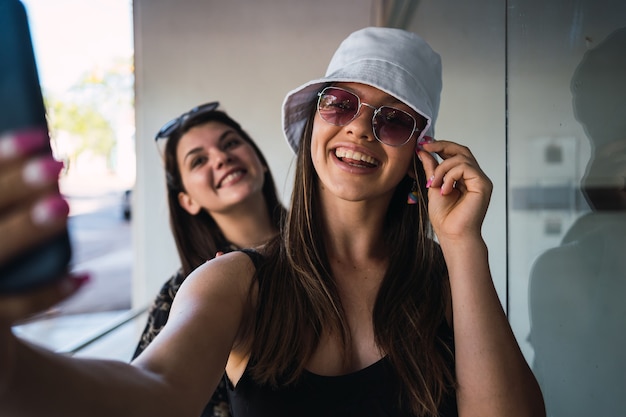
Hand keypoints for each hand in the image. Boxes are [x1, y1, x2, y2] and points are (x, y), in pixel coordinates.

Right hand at [0, 128, 84, 321]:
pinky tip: (82, 277)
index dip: (1, 155)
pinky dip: (49, 293)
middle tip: (56, 163)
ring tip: (63, 205)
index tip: (38, 135)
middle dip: (14, 186)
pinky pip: (15, 307)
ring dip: (27, 229)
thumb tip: (44, 159)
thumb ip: (10, 200)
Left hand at [417, 138, 492, 241]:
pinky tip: (444, 190)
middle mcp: (475, 177)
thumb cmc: (445, 218)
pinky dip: (450, 176)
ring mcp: (480, 180)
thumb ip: (431, 169)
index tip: (424, 145)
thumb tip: (424, 152)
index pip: (456, 154)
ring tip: (433, 184)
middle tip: (426, 147)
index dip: (441, 146)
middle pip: (462, 150)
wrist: (452, 235)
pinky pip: (465, 168)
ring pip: (461, 158)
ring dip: (442, 169)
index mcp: (465, 178)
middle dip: (442, 146)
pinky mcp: (483, 185)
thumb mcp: (433, 187)